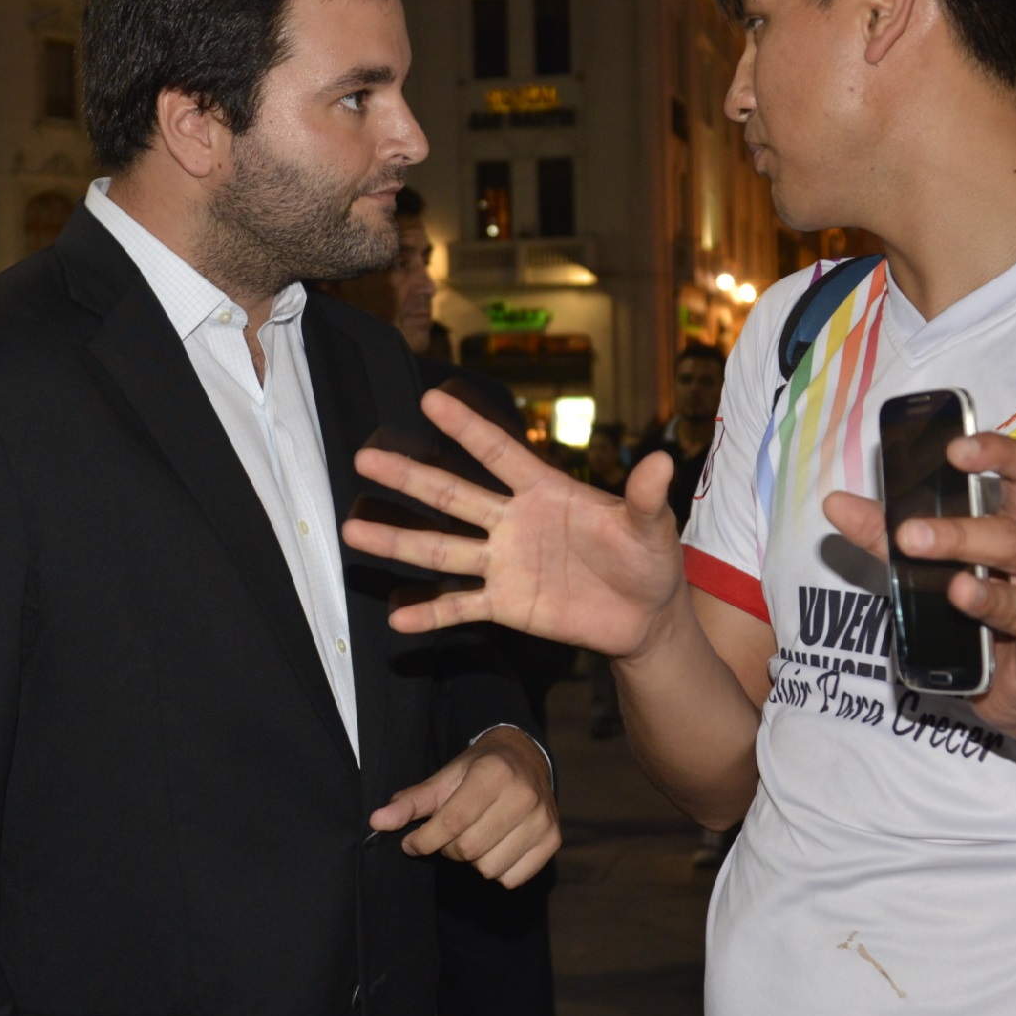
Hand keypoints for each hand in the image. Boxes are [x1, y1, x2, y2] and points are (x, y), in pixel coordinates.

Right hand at [343, 389, 684, 656]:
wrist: (645, 616)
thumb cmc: (649, 559)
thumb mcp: (652, 527)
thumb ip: (645, 498)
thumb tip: (662, 460)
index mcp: (546, 492)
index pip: (501, 453)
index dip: (468, 428)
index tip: (430, 399)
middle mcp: (514, 522)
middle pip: (453, 496)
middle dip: (409, 478)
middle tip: (365, 458)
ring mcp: (505, 563)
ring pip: (443, 549)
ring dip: (398, 542)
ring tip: (353, 531)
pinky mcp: (506, 604)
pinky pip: (461, 606)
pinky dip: (430, 612)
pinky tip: (397, 617)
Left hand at [369, 727, 559, 886]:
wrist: (525, 759)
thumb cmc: (479, 770)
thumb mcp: (444, 779)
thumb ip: (411, 802)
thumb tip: (378, 822)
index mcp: (493, 773)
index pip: (451, 823)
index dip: (424, 839)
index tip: (412, 842)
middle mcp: (523, 795)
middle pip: (468, 849)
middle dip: (448, 848)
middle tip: (449, 835)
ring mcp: (542, 820)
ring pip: (488, 868)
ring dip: (473, 860)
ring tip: (475, 836)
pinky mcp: (552, 840)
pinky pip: (511, 878)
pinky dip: (497, 870)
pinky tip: (496, 846)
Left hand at [819, 430, 1015, 737]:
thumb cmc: (979, 603)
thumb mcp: (933, 565)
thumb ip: (886, 535)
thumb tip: (836, 503)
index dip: (996, 454)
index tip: (955, 450)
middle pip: (1013, 538)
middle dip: (961, 535)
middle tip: (910, 537)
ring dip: (993, 600)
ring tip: (958, 593)